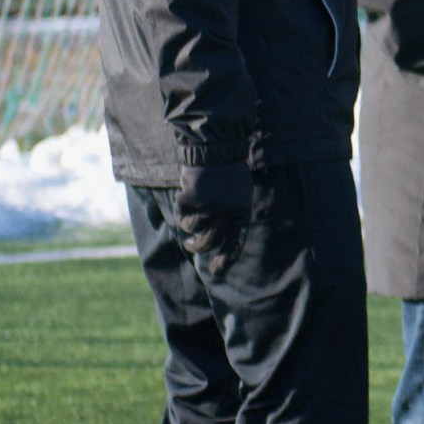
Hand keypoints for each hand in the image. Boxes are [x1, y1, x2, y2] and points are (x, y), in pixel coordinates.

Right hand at [174, 162, 251, 276]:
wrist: (217, 151)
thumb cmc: (230, 174)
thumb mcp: (240, 196)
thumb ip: (233, 216)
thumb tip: (220, 241)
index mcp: (241, 215)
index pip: (233, 245)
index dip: (224, 261)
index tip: (215, 273)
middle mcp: (226, 214)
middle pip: (208, 243)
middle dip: (197, 248)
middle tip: (192, 245)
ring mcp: (208, 206)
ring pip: (192, 229)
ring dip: (188, 225)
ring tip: (190, 215)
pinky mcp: (191, 199)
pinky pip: (181, 214)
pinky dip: (182, 208)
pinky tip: (187, 195)